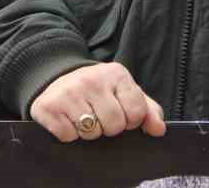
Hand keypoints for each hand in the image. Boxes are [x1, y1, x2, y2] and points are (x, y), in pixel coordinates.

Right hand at [29, 62, 165, 142]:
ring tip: (83, 116)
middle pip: (114, 125)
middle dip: (109, 127)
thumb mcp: (125, 92)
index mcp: (116, 73)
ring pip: (91, 133)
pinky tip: (67, 118)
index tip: (121, 113)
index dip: (130, 120)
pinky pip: (68, 136)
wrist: (58, 78)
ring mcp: (69, 91)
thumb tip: (159, 129)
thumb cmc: (98, 89)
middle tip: (100, 116)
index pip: (136, 112)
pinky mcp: (49, 105)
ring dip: (89, 132)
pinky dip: (69, 134)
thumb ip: (148, 110)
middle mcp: (92, 79)